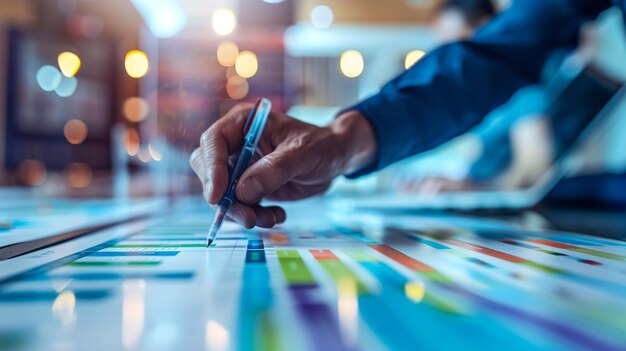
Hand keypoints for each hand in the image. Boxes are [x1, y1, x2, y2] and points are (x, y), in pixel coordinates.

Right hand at [190, 104, 375, 227]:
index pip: (213, 142)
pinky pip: (241, 205)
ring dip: (242, 212)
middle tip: (246, 217)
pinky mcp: (250, 186)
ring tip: (269, 219)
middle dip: (224, 198)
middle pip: (211, 171)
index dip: (211, 169)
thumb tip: (242, 191)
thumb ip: (274, 170)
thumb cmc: (321, 146)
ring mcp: (242, 166)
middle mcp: (237, 143)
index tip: (216, 196)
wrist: (335, 158)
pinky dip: (255, 215)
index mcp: (244, 123)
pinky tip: (277, 215)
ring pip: (224, 194)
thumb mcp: (302, 154)